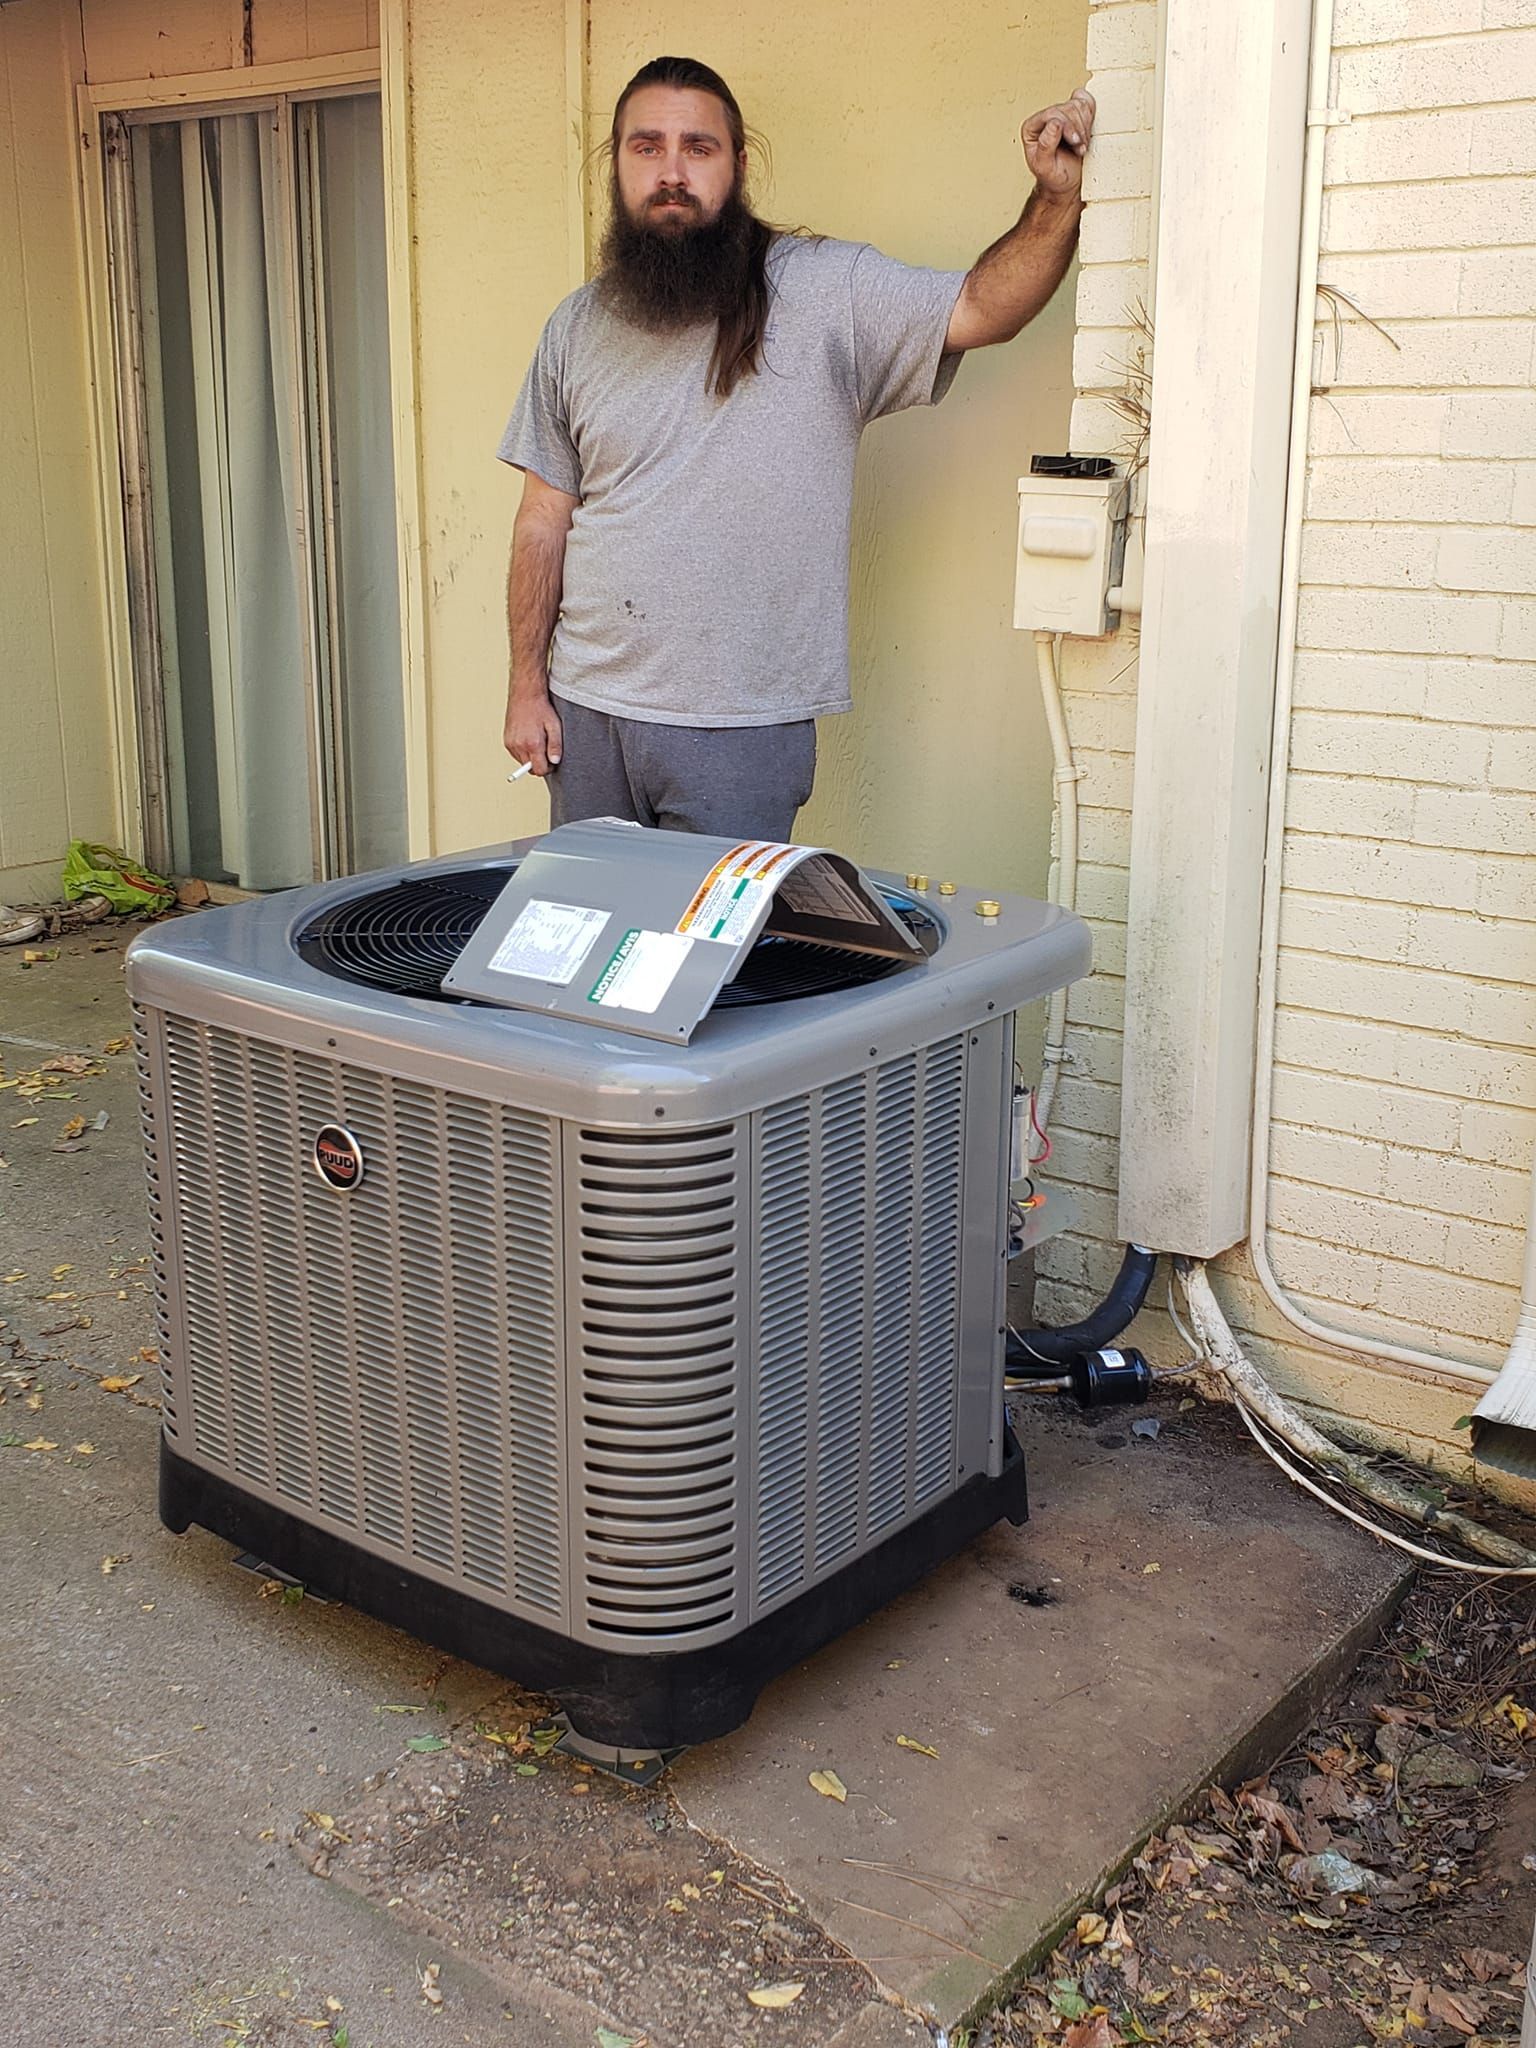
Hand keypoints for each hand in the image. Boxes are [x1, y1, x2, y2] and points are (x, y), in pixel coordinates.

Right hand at [504, 689, 563, 775]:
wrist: (525, 695)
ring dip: (531, 758)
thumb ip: (555, 746)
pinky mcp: (506, 741)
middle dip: (539, 763)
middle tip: (546, 750)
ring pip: (523, 762)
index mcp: (532, 743)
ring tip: (537, 741)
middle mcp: (519, 745)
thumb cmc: (540, 708)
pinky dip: (523, 752)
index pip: (539, 770)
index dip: (548, 768)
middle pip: (530, 769)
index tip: (552, 760)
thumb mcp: (554, 726)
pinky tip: (529, 739)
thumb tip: (555, 761)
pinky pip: (516, 755)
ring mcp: (511, 744)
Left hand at [1022, 87, 1094, 201]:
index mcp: (1032, 128)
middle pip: (1067, 108)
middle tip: (1079, 148)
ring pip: (1078, 105)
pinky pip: (1086, 102)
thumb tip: (1054, 123)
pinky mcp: (1075, 113)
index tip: (1075, 142)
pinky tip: (1086, 132)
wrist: (1067, 182)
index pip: (1052, 114)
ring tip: (1081, 145)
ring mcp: (1061, 114)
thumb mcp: (1046, 167)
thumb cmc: (1054, 176)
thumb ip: (1046, 145)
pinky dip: (1090, 116)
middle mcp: (1045, 118)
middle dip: (1078, 129)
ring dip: (1085, 127)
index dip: (1067, 127)